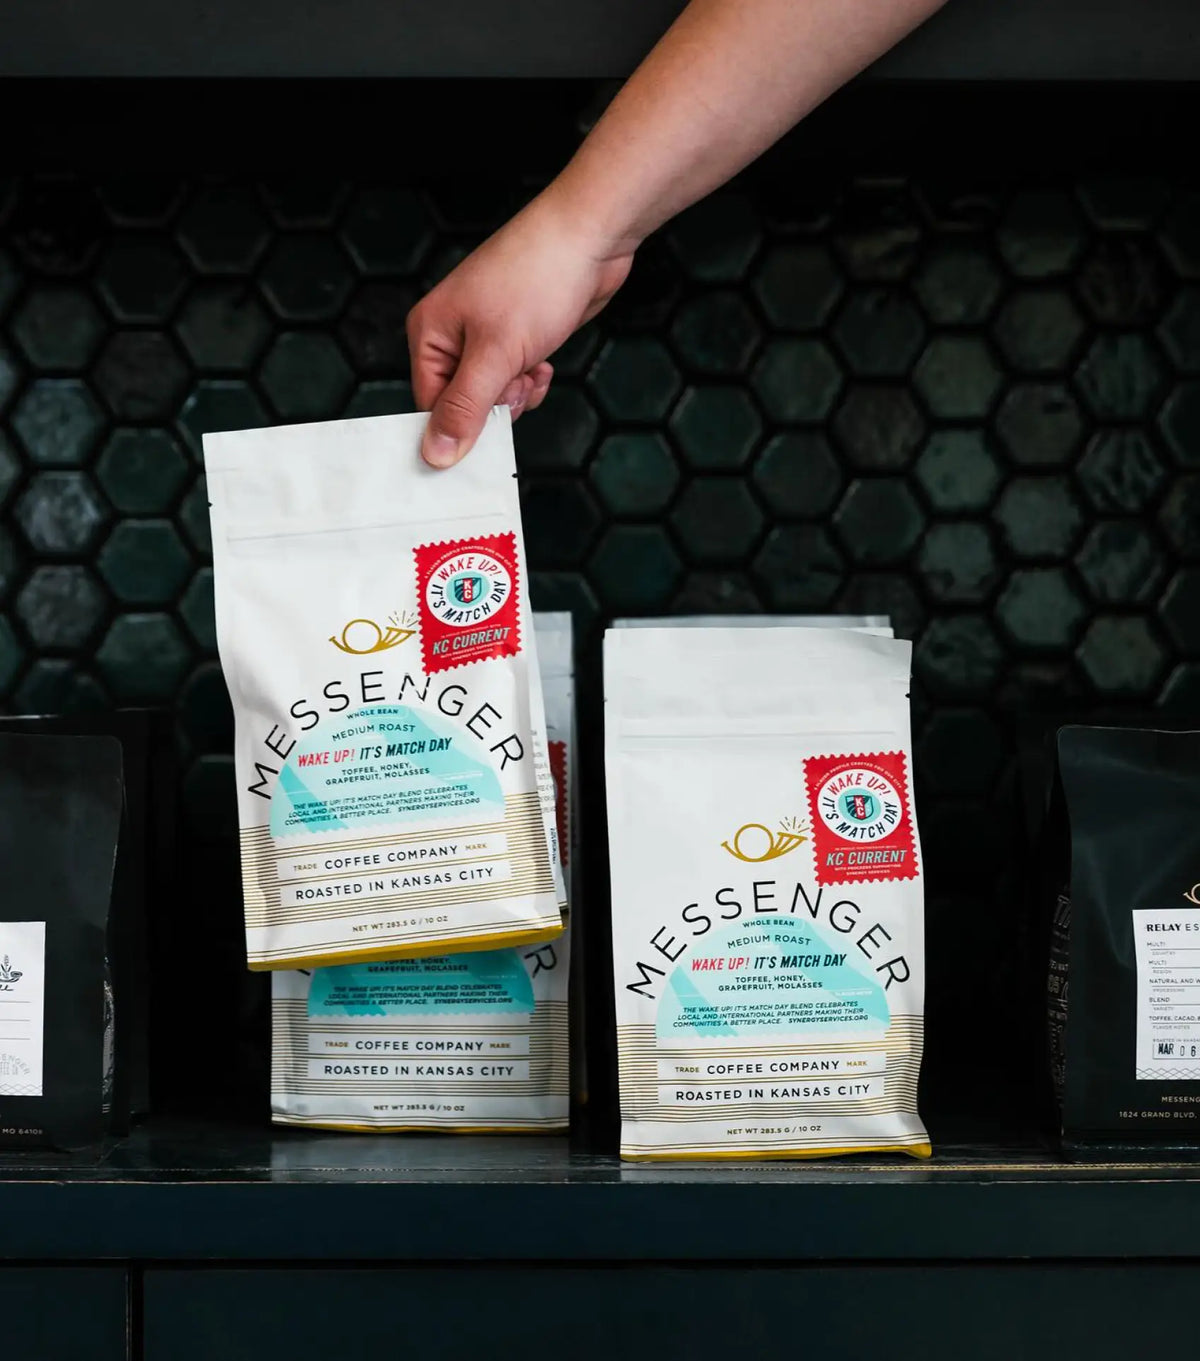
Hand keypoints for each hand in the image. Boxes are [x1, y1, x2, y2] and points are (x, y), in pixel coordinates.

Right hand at [407, 189, 633, 466]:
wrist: (590, 239)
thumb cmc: (536, 280)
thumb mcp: (496, 355)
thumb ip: (465, 408)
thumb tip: (435, 454)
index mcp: (429, 334)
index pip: (430, 405)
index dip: (459, 428)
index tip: (487, 440)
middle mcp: (451, 335)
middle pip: (463, 404)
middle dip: (495, 406)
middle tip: (515, 384)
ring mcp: (485, 336)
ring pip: (494, 396)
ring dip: (518, 394)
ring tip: (531, 367)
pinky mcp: (516, 338)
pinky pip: (516, 381)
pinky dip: (532, 380)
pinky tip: (543, 362)